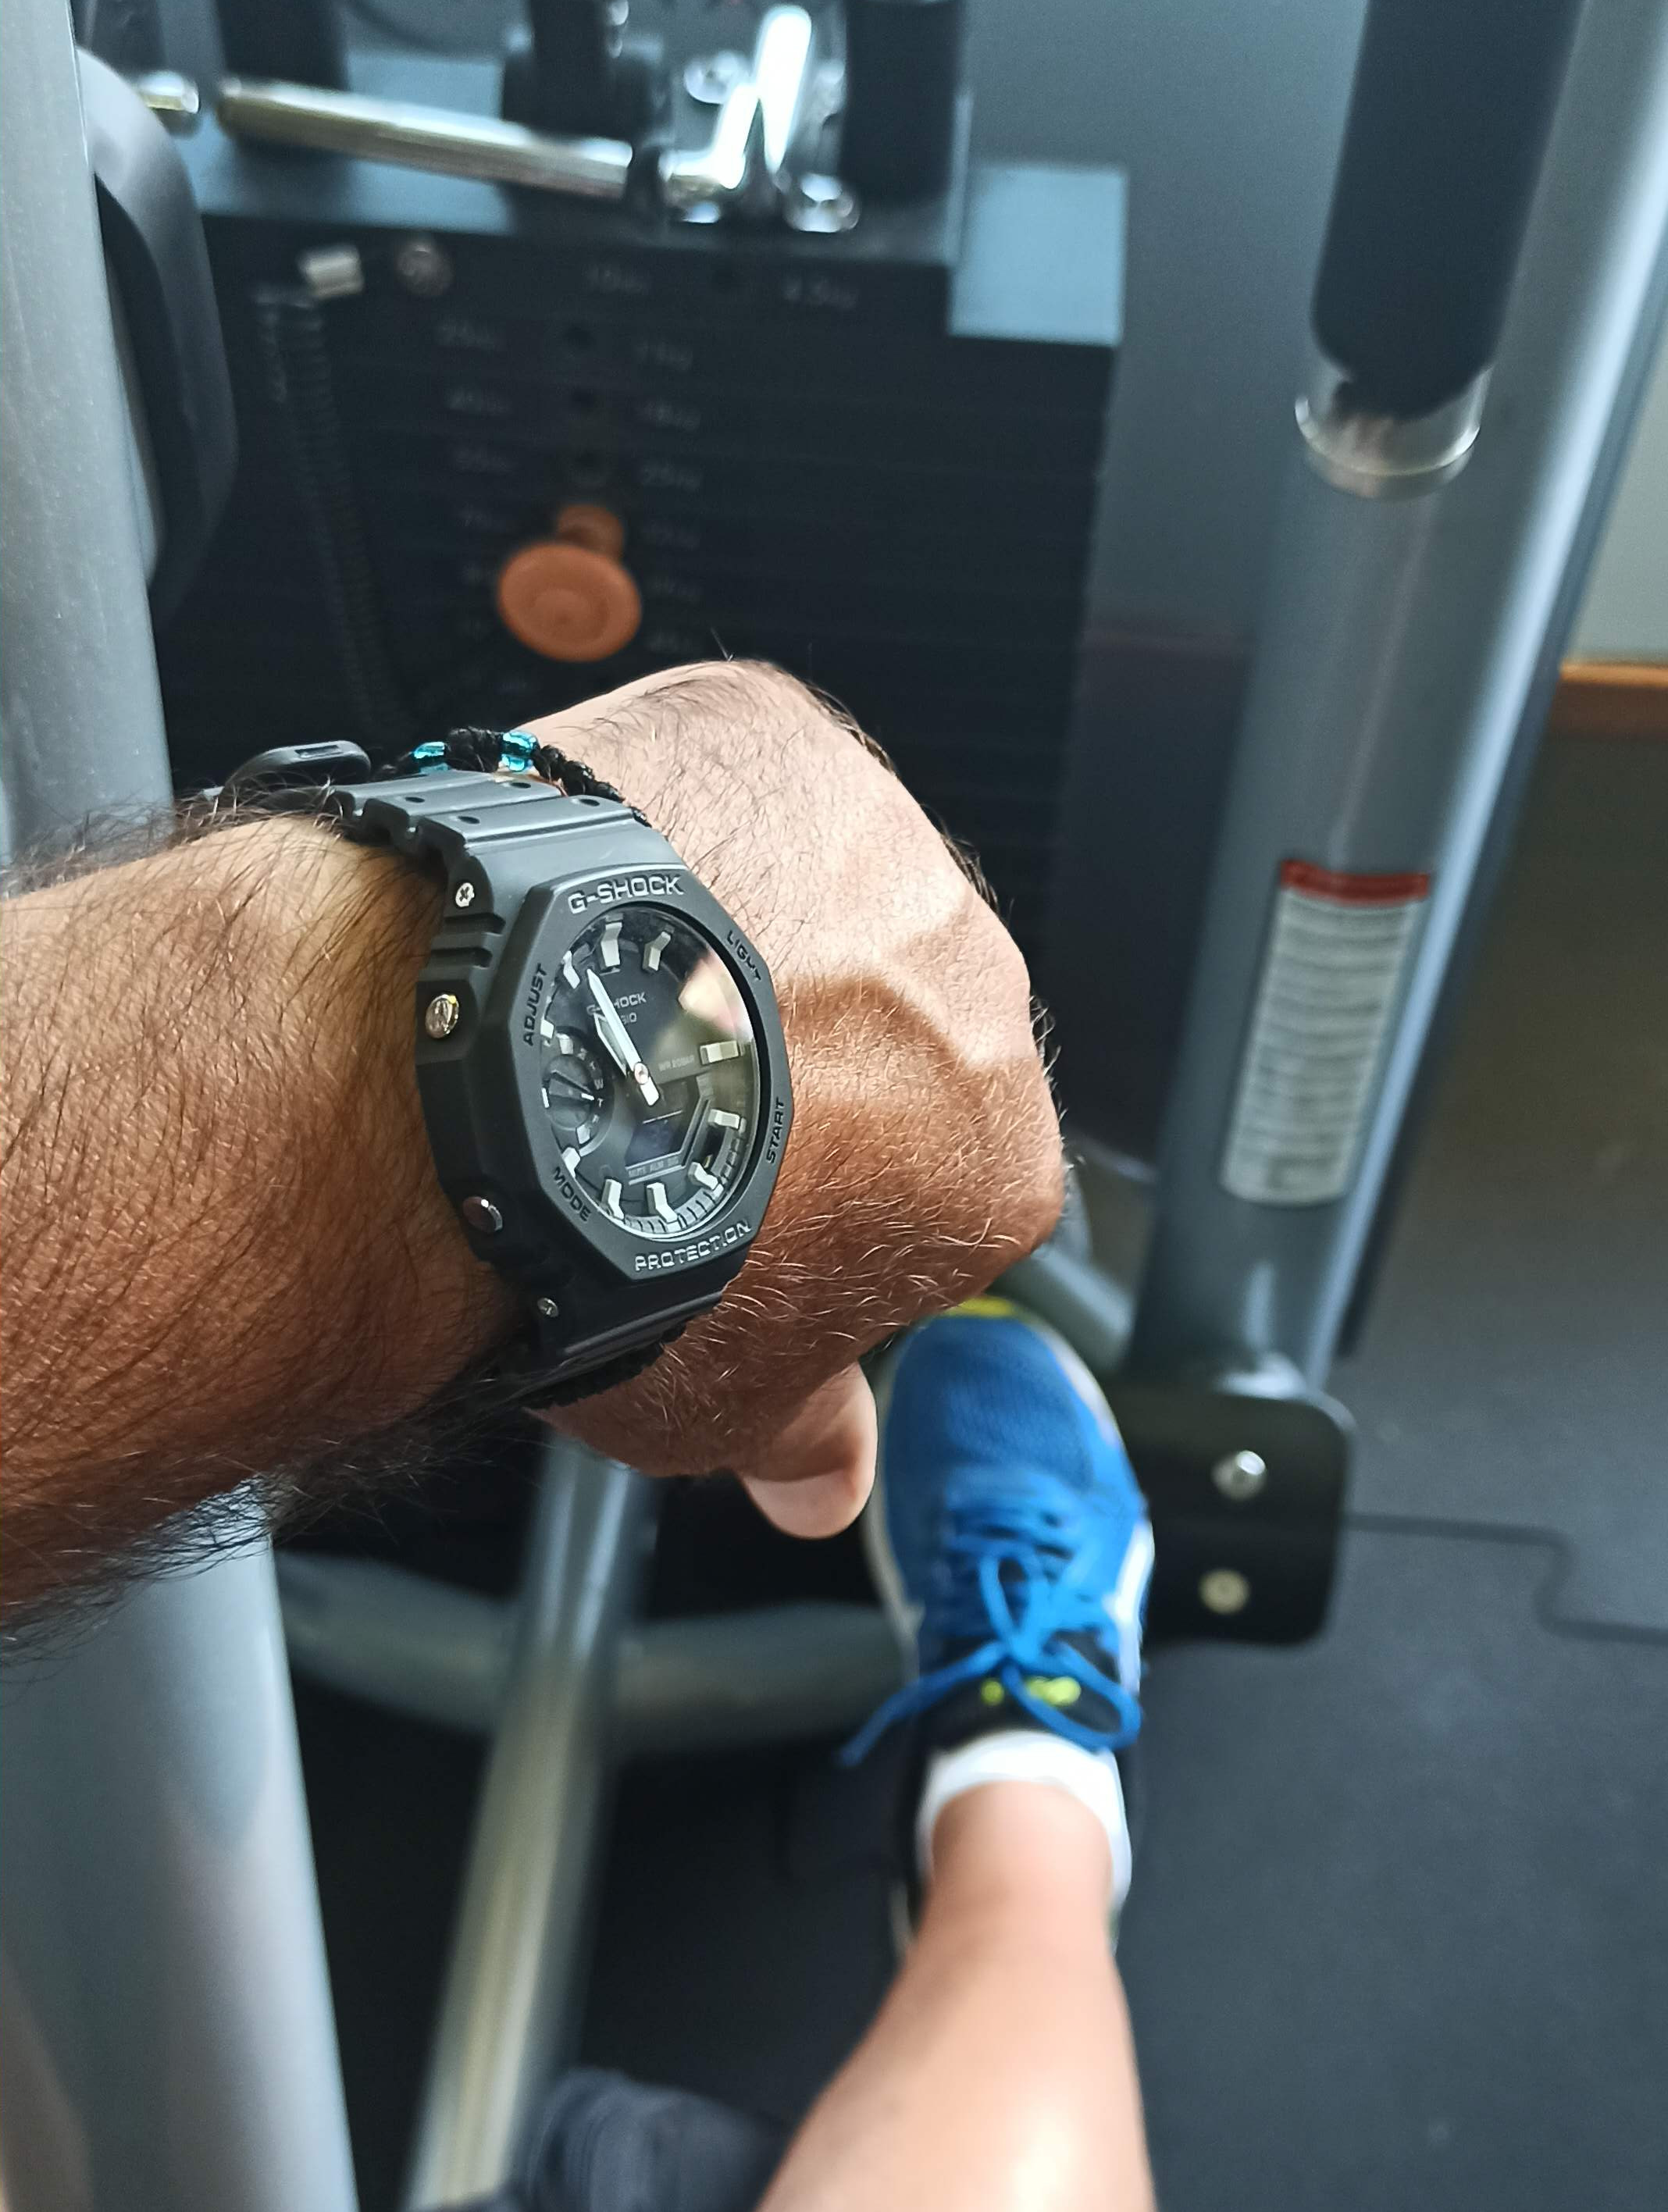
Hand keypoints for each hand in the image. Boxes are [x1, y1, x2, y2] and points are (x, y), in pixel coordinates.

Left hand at [526, 664, 1063, 1531]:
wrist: (490, 1075)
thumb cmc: (610, 1238)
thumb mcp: (713, 1404)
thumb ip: (801, 1431)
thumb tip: (821, 1482)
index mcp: (1002, 1157)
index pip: (945, 1177)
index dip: (833, 1199)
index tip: (742, 1209)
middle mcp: (978, 986)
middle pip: (899, 1020)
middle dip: (798, 1056)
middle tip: (656, 1110)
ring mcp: (882, 844)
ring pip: (822, 885)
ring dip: (741, 927)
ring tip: (604, 999)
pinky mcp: (775, 729)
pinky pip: (737, 775)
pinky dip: (673, 818)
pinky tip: (590, 894)